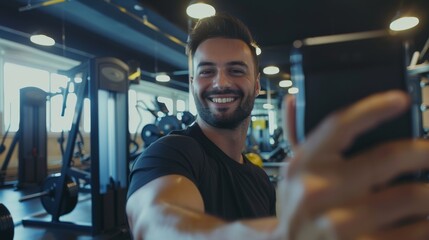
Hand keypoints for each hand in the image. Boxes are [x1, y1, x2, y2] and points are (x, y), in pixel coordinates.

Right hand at [277, 90, 428, 239]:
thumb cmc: (297, 209)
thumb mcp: (291, 173)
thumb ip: (296, 135)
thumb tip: (295, 101)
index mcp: (303, 166)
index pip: (339, 125)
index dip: (373, 108)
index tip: (400, 99)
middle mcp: (318, 192)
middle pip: (388, 158)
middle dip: (424, 151)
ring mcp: (341, 225)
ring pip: (412, 197)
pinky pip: (416, 232)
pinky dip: (427, 222)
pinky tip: (423, 218)